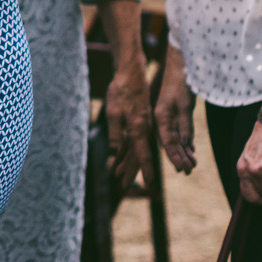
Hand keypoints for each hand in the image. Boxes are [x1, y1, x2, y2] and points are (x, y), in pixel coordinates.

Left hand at [105, 62, 153, 189]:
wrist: (130, 75)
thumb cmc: (121, 92)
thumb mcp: (113, 113)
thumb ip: (116, 134)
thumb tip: (116, 154)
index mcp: (138, 129)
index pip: (143, 155)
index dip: (144, 171)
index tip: (148, 185)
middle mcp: (143, 129)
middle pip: (138, 155)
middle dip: (131, 172)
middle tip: (123, 186)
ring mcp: (141, 125)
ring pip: (134, 148)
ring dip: (127, 162)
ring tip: (119, 176)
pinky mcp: (137, 120)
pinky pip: (132, 139)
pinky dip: (126, 149)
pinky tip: (120, 157)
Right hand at [154, 46, 196, 173]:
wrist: (179, 64)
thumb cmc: (180, 83)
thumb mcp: (185, 105)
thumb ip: (184, 126)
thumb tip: (184, 146)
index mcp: (161, 117)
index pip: (168, 142)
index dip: (175, 157)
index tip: (183, 170)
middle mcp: (162, 118)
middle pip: (170, 143)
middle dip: (179, 157)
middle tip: (188, 171)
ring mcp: (168, 114)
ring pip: (175, 138)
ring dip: (183, 151)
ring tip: (191, 164)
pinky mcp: (174, 111)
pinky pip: (178, 130)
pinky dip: (184, 141)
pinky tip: (189, 149)